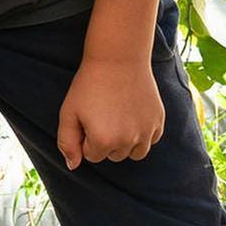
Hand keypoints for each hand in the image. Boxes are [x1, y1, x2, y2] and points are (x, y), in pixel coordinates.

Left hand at [57, 56, 165, 170]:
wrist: (118, 58)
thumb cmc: (89, 85)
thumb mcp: (68, 113)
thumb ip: (67, 143)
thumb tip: (73, 166)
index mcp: (104, 141)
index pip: (92, 156)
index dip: (86, 137)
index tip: (87, 116)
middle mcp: (128, 141)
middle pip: (113, 155)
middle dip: (105, 140)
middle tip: (102, 113)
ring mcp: (147, 132)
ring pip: (134, 153)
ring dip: (125, 142)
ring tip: (117, 117)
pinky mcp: (159, 121)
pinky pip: (150, 140)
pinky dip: (142, 134)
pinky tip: (132, 114)